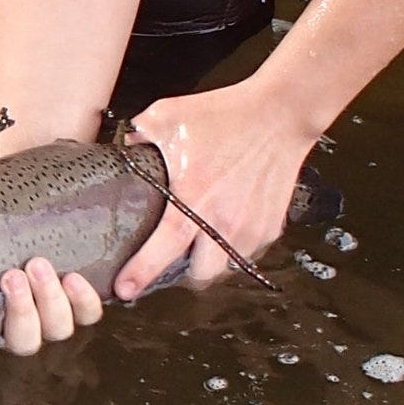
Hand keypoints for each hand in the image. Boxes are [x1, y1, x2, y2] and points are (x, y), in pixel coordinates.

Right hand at [0, 185, 104, 373]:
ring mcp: (49, 311)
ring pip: (55, 330)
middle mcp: (11, 319)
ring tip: (37, 264)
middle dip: (18, 314)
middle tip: (10, 276)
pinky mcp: (79, 297)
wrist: (31, 193)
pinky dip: (83, 301)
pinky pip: (89, 315)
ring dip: (48, 302)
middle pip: (19, 344)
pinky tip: (72, 276)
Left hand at [112, 77, 315, 302]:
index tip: (123, 290)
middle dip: (183, 275)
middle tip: (174, 258)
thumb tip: (126, 149)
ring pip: (226, 267)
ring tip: (202, 242)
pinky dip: (235, 246)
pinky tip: (227, 225)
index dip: (140, 274)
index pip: (162, 250)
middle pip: (199, 277)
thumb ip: (141, 134)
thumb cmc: (225, 115)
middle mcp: (222, 222)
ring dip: (211, 260)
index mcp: (193, 199)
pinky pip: (248, 251)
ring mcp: (250, 228)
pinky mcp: (270, 227)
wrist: (280, 114)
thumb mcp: (169, 115)